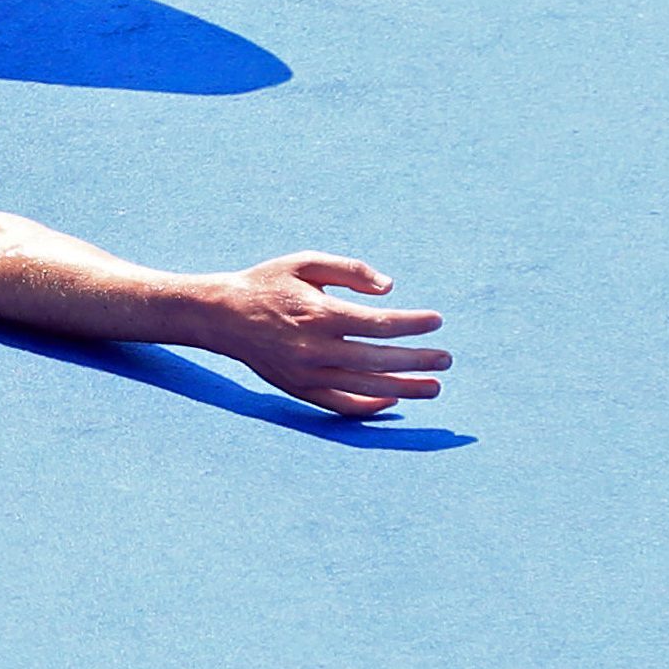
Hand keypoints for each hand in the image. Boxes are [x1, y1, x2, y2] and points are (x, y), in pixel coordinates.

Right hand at [201, 253, 449, 416]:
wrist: (221, 315)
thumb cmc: (268, 284)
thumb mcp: (304, 262)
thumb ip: (350, 269)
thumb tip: (390, 289)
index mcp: (318, 313)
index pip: (379, 324)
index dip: (413, 324)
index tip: (436, 320)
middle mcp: (314, 348)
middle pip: (379, 359)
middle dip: (418, 360)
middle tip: (446, 359)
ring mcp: (306, 373)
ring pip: (366, 387)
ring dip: (405, 389)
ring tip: (434, 387)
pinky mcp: (299, 389)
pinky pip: (342, 405)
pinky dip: (371, 406)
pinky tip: (394, 399)